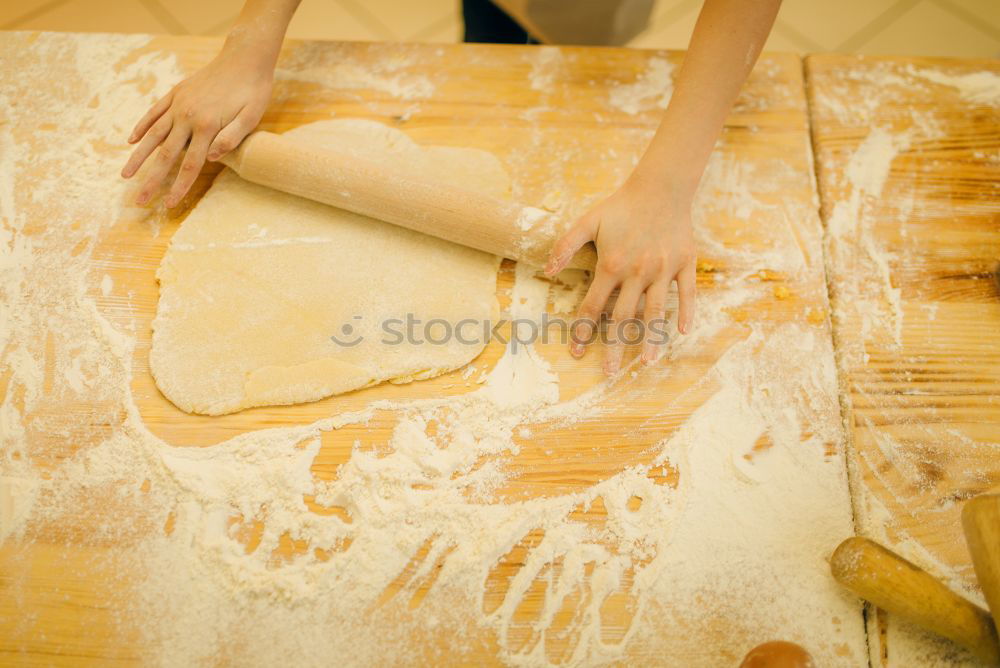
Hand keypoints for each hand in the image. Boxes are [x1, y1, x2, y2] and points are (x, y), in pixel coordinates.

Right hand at [121, 46, 273, 207]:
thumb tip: (212, 159)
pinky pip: (154, 113)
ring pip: (153, 135)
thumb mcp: (252, 116)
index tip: (168, 205)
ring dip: (138, 156)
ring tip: (125, 174)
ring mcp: (179, 104)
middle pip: (166, 155)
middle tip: (139, 200)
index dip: (179, 187)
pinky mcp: (176, 93)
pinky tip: (132, 140)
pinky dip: (142, 127)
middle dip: (152, 180)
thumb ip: (232, 137)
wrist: (244, 57)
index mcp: (207, 126)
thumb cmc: (253, 90)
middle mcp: (187, 116)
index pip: (190, 165)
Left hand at [544, 175, 695, 374]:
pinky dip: (687, 313)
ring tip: (647, 363)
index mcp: (612, 264)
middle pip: (624, 318)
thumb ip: (565, 246)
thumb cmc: (621, 206)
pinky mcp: (685, 263)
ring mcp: (663, 270)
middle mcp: (638, 272)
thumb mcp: (587, 220)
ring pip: (657, 312)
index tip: (577, 353)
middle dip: (615, 348)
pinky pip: (687, 293)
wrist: (661, 187)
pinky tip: (682, 333)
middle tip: (609, 374)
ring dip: (652, 339)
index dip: (583, 332)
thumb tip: (546, 271)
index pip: (593, 307)